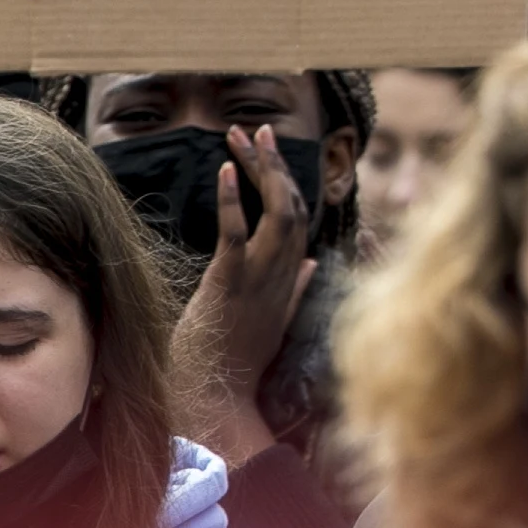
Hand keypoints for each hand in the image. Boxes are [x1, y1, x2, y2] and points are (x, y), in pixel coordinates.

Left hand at [171, 126, 316, 465]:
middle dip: (278, 164)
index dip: (292, 182)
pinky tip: (226, 169)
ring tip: (245, 135)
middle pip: (295, 206)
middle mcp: (282, 275)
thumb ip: (295, 289)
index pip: (302, 220)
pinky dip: (234, 199)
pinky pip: (237, 233)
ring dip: (262, 169)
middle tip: (260, 129)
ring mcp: (259, 279)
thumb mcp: (272, 321)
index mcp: (290, 280)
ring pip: (276, 212)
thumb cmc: (233, 360)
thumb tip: (311, 264)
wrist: (216, 399)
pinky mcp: (230, 284)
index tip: (274, 154)